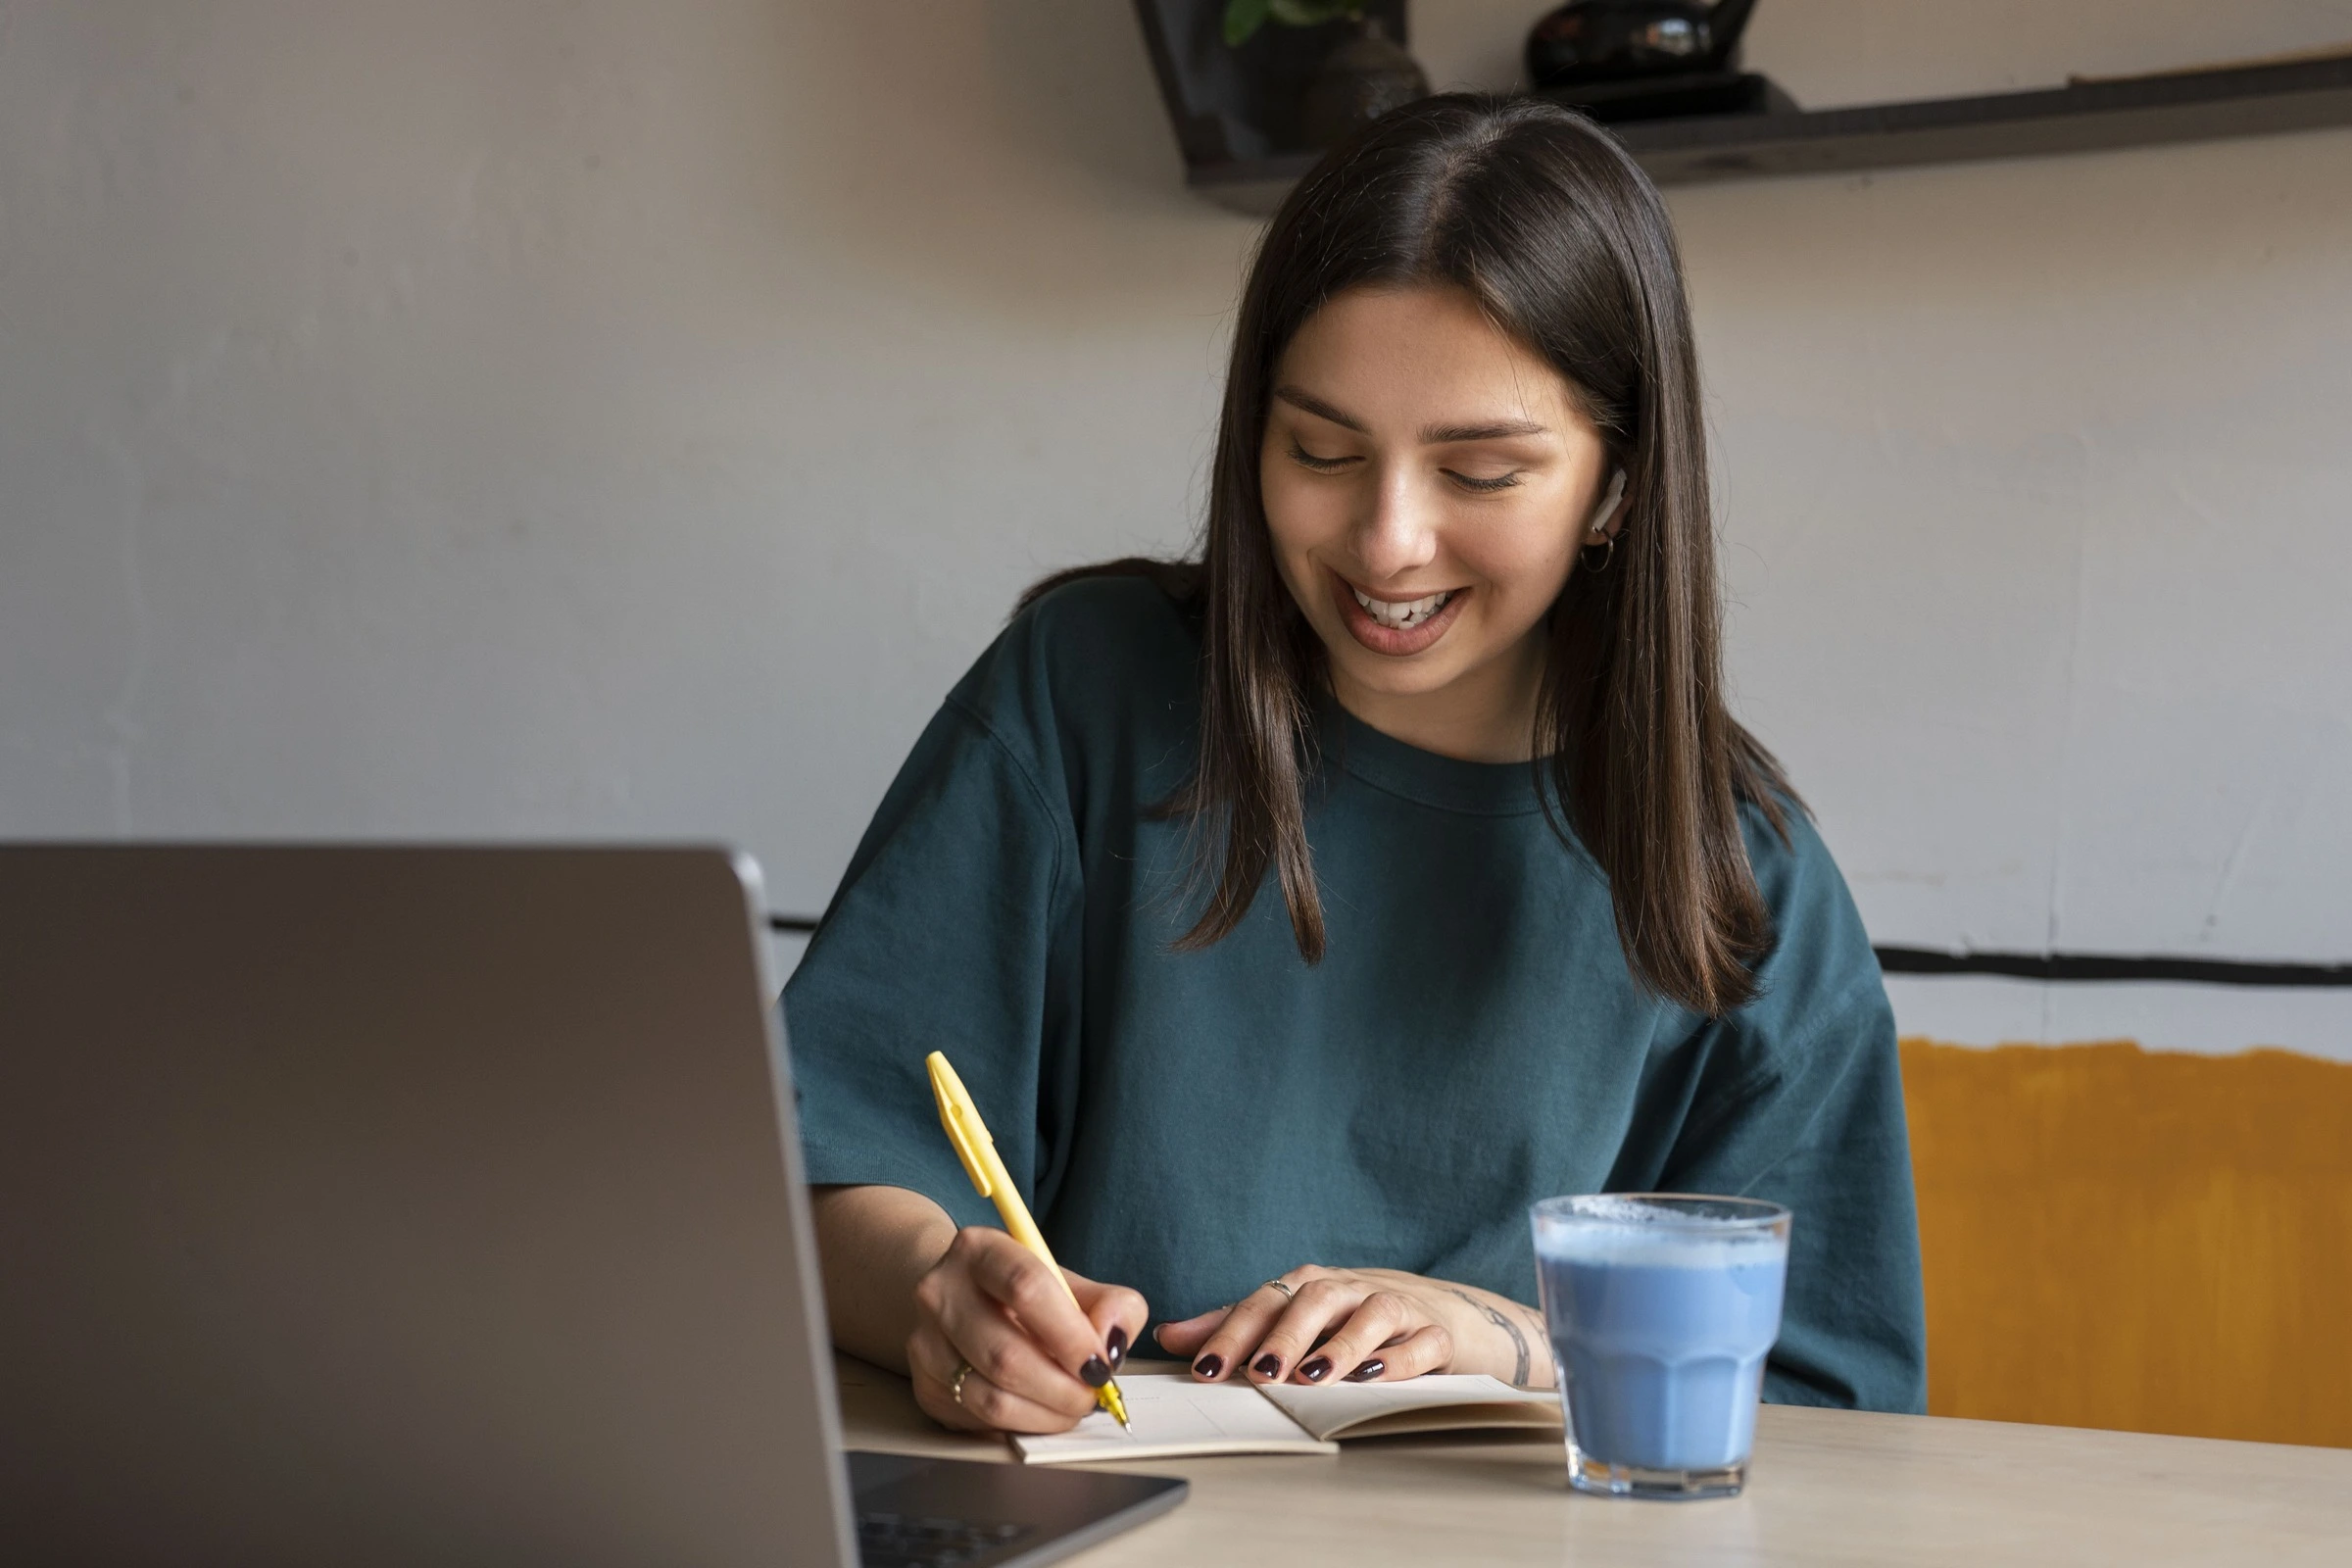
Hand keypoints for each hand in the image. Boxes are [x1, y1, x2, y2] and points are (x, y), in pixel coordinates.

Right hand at [905, 1226, 1147, 1433]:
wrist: (961, 1300)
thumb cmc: (1023, 1293)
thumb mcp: (1070, 1284)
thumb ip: (1111, 1305)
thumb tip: (1112, 1341)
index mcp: (979, 1250)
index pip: (1026, 1287)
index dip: (1070, 1334)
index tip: (1100, 1364)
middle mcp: (940, 1291)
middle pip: (1006, 1354)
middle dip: (1062, 1387)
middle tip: (1092, 1394)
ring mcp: (925, 1341)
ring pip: (991, 1397)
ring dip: (1046, 1413)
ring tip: (1072, 1405)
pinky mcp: (924, 1386)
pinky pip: (980, 1420)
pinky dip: (1023, 1424)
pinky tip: (1042, 1410)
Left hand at [1152, 1266, 1550, 1388]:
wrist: (1448, 1316)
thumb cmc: (1355, 1321)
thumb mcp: (1295, 1322)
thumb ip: (1236, 1328)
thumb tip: (1169, 1336)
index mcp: (1309, 1287)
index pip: (1264, 1303)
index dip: (1233, 1334)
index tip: (1205, 1370)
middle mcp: (1350, 1289)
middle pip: (1314, 1300)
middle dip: (1284, 1336)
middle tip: (1260, 1373)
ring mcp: (1397, 1307)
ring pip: (1370, 1314)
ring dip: (1341, 1345)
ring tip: (1314, 1376)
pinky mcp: (1437, 1333)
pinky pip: (1422, 1342)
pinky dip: (1399, 1358)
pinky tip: (1378, 1377)